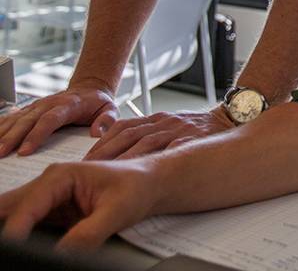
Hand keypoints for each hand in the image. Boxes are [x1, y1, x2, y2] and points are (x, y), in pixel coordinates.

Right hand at [0, 84, 117, 157]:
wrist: (90, 88)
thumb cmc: (99, 103)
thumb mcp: (111, 110)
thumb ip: (107, 121)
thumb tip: (95, 133)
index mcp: (69, 105)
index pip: (49, 120)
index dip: (36, 135)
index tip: (25, 151)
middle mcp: (50, 103)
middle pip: (28, 120)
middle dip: (12, 137)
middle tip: (1, 154)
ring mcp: (38, 105)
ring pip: (17, 118)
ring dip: (3, 133)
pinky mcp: (31, 109)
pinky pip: (13, 117)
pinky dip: (2, 126)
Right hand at [0, 158, 155, 250]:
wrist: (149, 183)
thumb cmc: (137, 188)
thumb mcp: (117, 212)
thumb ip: (88, 234)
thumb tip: (61, 254)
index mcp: (60, 176)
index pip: (27, 206)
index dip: (16, 230)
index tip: (12, 249)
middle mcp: (48, 185)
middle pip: (9, 208)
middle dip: (5, 227)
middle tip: (8, 250)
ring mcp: (47, 199)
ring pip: (13, 216)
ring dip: (12, 232)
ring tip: (13, 250)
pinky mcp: (50, 213)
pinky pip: (26, 226)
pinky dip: (21, 237)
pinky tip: (23, 248)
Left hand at [84, 107, 234, 160]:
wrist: (233, 118)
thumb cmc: (199, 128)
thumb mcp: (169, 123)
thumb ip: (143, 129)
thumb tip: (107, 136)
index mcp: (158, 117)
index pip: (122, 127)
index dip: (101, 144)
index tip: (86, 161)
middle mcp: (166, 121)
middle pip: (128, 136)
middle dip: (106, 155)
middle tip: (89, 173)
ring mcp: (180, 130)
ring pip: (146, 143)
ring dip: (125, 161)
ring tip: (110, 178)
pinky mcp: (195, 140)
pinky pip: (172, 150)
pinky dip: (157, 161)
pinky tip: (145, 173)